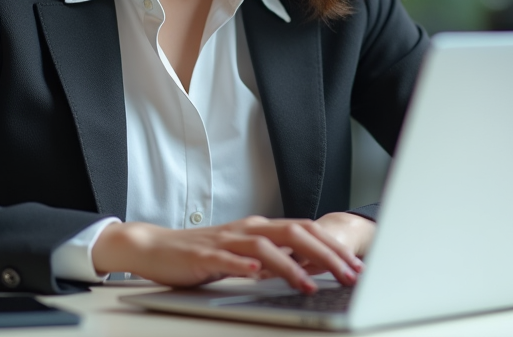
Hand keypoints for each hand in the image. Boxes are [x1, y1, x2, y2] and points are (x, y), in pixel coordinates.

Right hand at [91, 216, 363, 292]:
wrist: (157, 248)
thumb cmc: (201, 254)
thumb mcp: (244, 256)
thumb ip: (271, 260)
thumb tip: (305, 271)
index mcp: (260, 228)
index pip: (305, 231)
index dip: (333, 247)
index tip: (356, 266)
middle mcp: (248, 229)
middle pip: (294, 233)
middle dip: (325, 254)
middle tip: (349, 275)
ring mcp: (227, 241)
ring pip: (266, 246)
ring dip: (291, 266)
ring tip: (311, 284)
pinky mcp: (205, 255)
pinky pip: (228, 259)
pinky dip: (244, 265)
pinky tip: (257, 273)